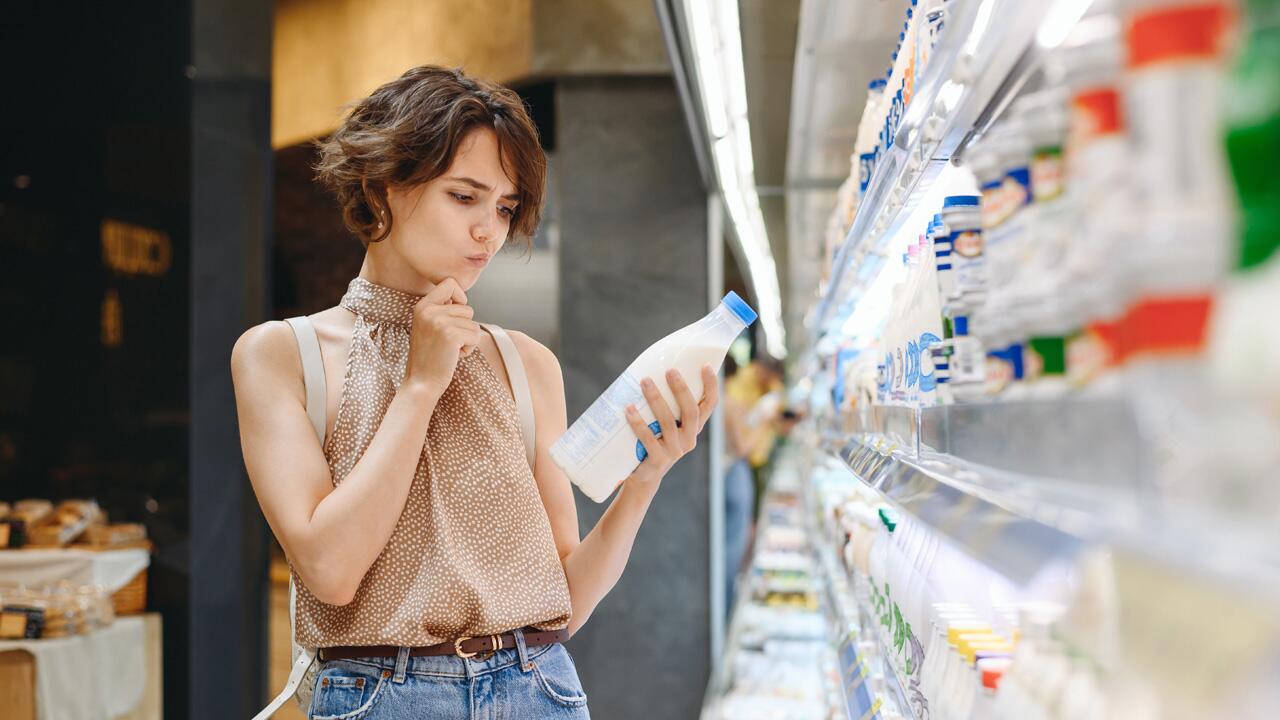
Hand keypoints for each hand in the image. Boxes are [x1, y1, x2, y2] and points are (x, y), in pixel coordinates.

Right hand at [403, 278, 483, 394]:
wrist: (421, 383)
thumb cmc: (429, 357)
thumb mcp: (428, 326)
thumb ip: (441, 310)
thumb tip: (462, 298)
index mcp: (422, 306)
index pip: (450, 283)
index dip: (460, 297)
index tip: (454, 315)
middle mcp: (429, 310)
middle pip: (467, 307)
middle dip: (464, 327)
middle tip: (448, 342)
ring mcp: (439, 322)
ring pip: (473, 324)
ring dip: (467, 339)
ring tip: (449, 349)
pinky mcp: (451, 335)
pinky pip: (475, 336)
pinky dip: (469, 349)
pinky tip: (453, 356)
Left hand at [623, 364, 719, 490]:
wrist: (643, 475)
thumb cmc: (653, 440)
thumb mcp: (665, 423)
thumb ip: (665, 404)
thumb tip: (651, 368)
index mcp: (694, 427)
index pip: (709, 405)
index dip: (711, 386)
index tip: (705, 365)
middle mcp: (689, 439)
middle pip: (690, 412)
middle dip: (681, 389)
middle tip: (669, 370)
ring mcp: (674, 451)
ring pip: (668, 423)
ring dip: (656, 400)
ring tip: (645, 381)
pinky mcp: (658, 460)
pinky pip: (648, 439)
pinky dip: (638, 423)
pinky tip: (629, 409)